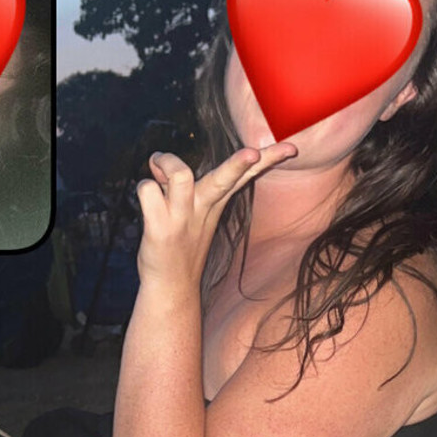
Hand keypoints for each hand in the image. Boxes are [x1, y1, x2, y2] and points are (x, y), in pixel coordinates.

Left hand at [135, 143, 296, 287]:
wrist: (171, 287)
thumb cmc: (181, 244)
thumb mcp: (193, 212)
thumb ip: (176, 181)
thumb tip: (156, 159)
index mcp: (216, 202)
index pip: (246, 175)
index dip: (269, 159)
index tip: (292, 149)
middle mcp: (202, 206)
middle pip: (224, 178)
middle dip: (237, 164)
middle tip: (252, 152)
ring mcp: (182, 218)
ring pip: (179, 173)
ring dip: (167, 161)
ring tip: (159, 167)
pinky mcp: (160, 229)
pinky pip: (147, 190)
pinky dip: (144, 188)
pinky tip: (146, 200)